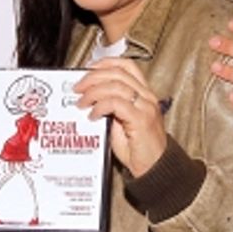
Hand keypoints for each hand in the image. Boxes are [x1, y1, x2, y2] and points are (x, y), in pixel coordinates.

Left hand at [73, 57, 167, 175]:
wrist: (154, 168)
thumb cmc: (138, 148)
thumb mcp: (121, 122)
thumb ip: (111, 106)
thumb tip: (89, 97)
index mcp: (144, 94)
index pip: (127, 66)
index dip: (106, 63)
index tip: (89, 68)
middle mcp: (147, 97)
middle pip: (117, 73)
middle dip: (93, 77)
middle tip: (78, 87)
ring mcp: (145, 107)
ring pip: (115, 86)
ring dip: (93, 92)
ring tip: (82, 102)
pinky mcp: (141, 119)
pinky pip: (116, 103)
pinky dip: (100, 106)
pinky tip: (93, 115)